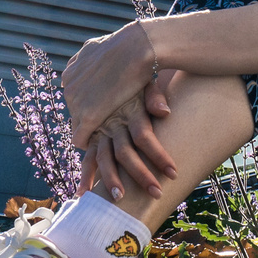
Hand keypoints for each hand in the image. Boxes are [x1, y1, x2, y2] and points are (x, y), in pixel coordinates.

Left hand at [62, 19, 159, 147]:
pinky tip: (99, 144)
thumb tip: (72, 71)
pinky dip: (87, 142)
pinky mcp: (89, 117)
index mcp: (70, 72)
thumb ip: (85, 61)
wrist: (137, 47)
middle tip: (107, 120)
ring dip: (89, 128)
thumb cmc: (126, 46)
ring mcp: (76, 102)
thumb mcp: (98, 47)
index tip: (103, 106)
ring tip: (106, 132)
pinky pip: (80, 138)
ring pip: (77, 125)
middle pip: (74, 110)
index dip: (89, 101)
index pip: (74, 96)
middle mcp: (69, 87)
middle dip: (88, 115)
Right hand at [82, 72, 182, 198]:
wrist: (114, 58)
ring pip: (104, 158)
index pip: (146, 137)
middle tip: (157, 195)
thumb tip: (165, 112)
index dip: (159, 156)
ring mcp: (100, 127)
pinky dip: (86, 174)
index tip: (174, 174)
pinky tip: (83, 194)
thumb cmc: (136, 71)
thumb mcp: (147, 80)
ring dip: (111, 180)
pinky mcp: (91, 131)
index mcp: (130, 110)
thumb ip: (154, 97)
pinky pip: (88, 156)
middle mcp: (113, 121)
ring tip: (119, 199)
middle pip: (127, 154)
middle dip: (142, 175)